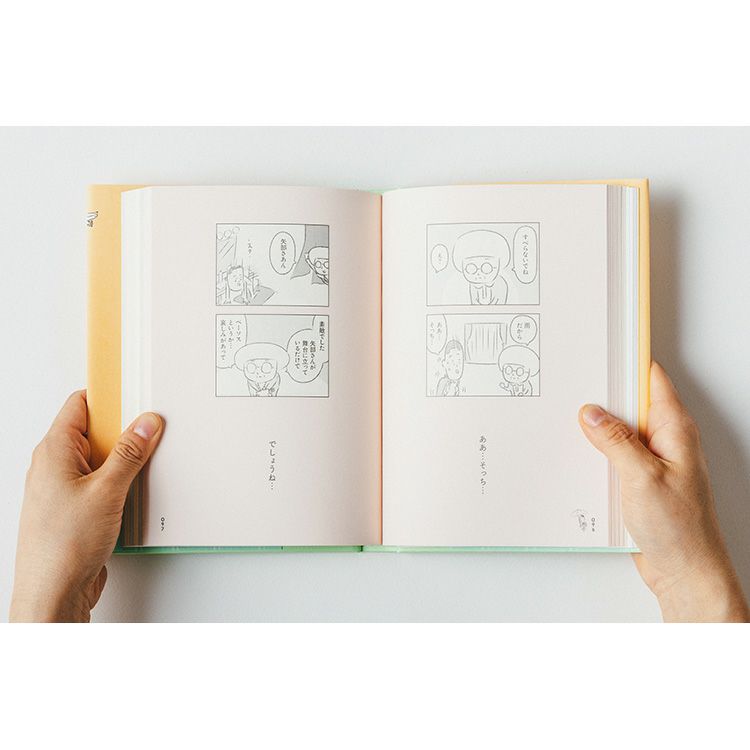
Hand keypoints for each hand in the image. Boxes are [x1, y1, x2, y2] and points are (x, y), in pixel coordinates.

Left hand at [10, 391, 162, 621]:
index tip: (135, 392)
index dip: (108, 396)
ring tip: (149, 462)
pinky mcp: (77, 509)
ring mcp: (65, 488)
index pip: (80, 406)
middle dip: (125, 430)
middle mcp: (55, 466)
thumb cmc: (63, 546)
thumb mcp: (107, 491)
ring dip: (126, 460)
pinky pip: (102, 483)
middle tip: (152, 428)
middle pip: (95, 432)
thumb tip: (146, 423)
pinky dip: (121, 482)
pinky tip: (139, 489)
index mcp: (54, 451)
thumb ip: (130, 454)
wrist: (53, 593)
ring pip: (101, 459)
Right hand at [579, 362, 748, 621]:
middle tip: (574, 389)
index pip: (652, 380)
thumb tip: (592, 413)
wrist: (685, 572)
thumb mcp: (641, 477)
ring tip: (571, 424)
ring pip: (619, 432)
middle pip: (631, 404)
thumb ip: (615, 441)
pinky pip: (615, 457)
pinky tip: (581, 457)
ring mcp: (653, 461)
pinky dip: (597, 454)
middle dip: (603, 397)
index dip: (627, 363)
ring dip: (597, 430)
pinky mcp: (640, 481)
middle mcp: (666, 441)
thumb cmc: (679, 530)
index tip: (602, 351)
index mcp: (676, 431)